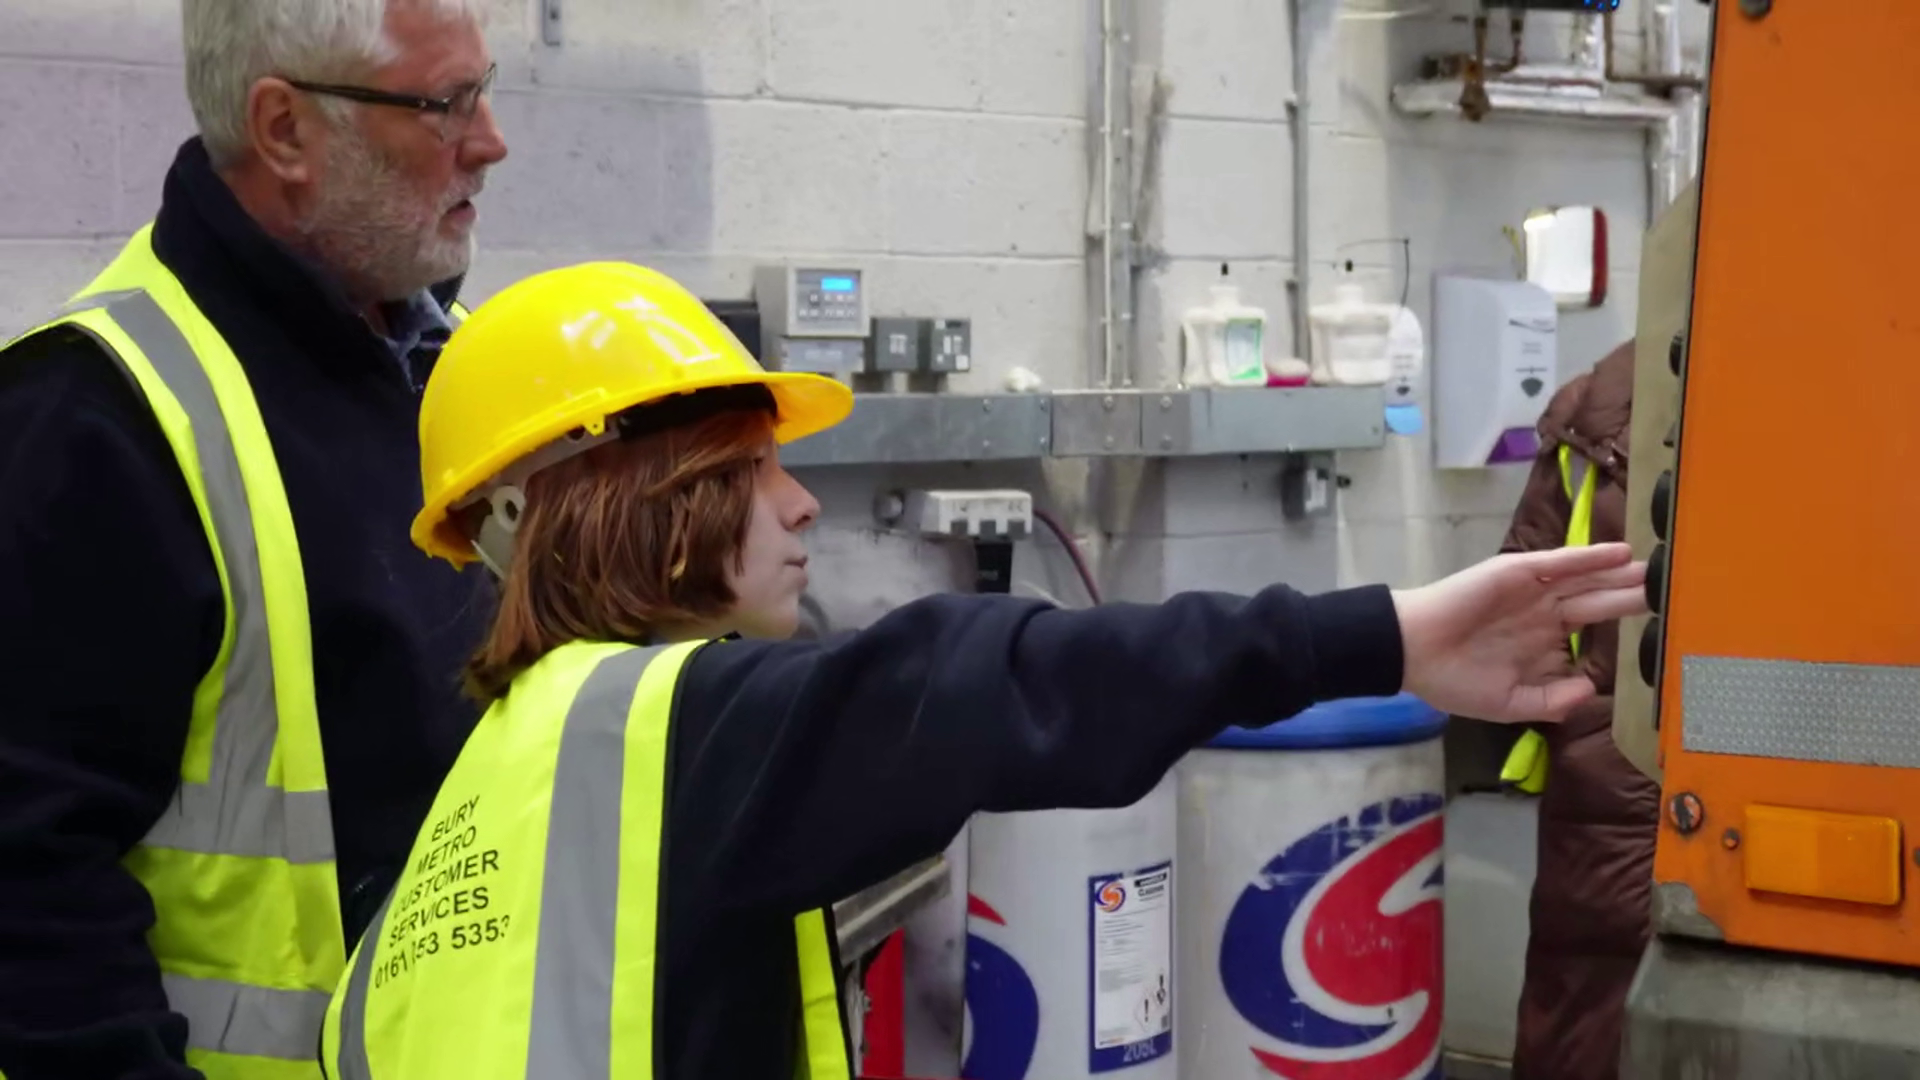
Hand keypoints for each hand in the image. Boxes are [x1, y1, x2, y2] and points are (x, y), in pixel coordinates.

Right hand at [1392, 542, 1647, 723]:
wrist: (1413, 654)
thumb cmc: (1453, 681)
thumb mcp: (1508, 703)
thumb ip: (1552, 699)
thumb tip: (1592, 689)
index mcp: (1542, 645)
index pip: (1592, 635)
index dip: (1623, 632)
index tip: (1662, 631)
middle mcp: (1542, 615)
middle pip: (1597, 602)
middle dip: (1632, 596)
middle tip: (1673, 588)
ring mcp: (1532, 592)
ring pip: (1586, 580)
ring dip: (1620, 573)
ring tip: (1657, 567)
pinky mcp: (1517, 572)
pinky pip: (1560, 563)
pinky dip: (1590, 557)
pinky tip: (1620, 553)